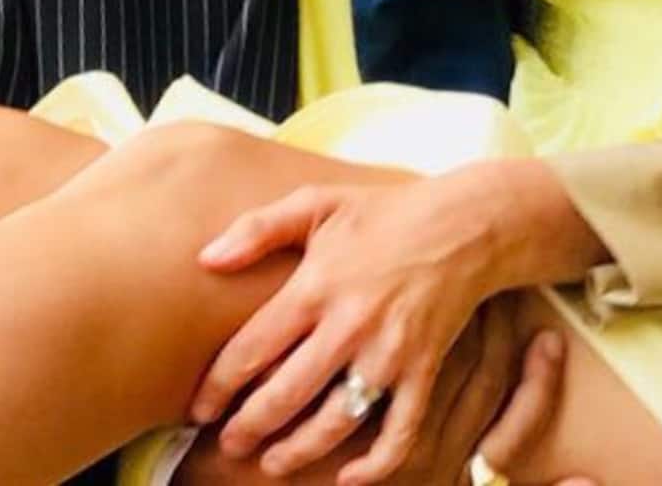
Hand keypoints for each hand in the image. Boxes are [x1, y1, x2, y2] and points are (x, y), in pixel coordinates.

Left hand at [191, 172, 510, 483]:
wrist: (463, 224)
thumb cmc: (382, 212)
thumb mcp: (317, 202)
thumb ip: (257, 228)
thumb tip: (204, 259)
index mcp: (316, 285)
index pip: (252, 349)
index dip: (217, 387)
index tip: (198, 409)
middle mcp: (349, 324)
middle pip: (285, 395)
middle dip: (248, 428)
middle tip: (226, 445)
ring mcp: (389, 353)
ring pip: (334, 422)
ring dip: (297, 451)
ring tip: (272, 463)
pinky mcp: (424, 370)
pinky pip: (398, 433)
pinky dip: (374, 464)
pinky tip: (348, 477)